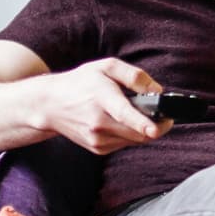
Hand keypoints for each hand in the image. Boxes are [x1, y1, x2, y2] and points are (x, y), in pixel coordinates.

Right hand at [35, 58, 168, 153]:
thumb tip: (157, 90)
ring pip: (134, 140)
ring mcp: (98, 139)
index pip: (124, 114)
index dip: (142, 123)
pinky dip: (129, 134)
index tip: (155, 128)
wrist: (51, 105)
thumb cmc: (80, 83)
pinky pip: (125, 144)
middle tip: (162, 115)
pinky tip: (119, 122)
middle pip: (137, 133)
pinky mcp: (98, 148)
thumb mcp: (106, 67)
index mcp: (102, 99)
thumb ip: (134, 76)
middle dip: (156, 126)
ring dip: (142, 130)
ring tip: (133, 113)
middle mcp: (99, 123)